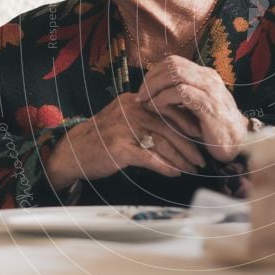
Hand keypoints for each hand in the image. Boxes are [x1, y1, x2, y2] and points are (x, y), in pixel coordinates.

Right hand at [45, 92, 206, 191]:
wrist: (73, 151)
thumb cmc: (103, 138)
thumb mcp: (125, 120)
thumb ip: (147, 119)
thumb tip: (178, 127)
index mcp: (135, 101)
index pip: (168, 109)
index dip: (187, 123)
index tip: (202, 135)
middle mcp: (131, 110)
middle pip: (169, 126)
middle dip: (188, 145)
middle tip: (201, 158)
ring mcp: (124, 128)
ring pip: (162, 143)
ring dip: (180, 158)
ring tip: (191, 168)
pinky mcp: (119, 147)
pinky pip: (149, 157)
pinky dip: (165, 167)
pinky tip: (174, 173)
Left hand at [136, 55, 248, 162]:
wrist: (238, 143)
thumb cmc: (213, 128)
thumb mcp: (196, 106)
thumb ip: (180, 96)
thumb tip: (153, 91)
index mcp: (205, 76)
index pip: (174, 62)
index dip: (154, 72)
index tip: (143, 88)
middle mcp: (208, 78)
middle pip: (173, 65)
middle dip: (151, 79)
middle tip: (140, 95)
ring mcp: (210, 90)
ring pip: (175, 75)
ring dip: (154, 88)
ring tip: (144, 101)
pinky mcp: (208, 105)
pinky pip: (181, 93)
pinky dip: (164, 99)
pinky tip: (156, 108)